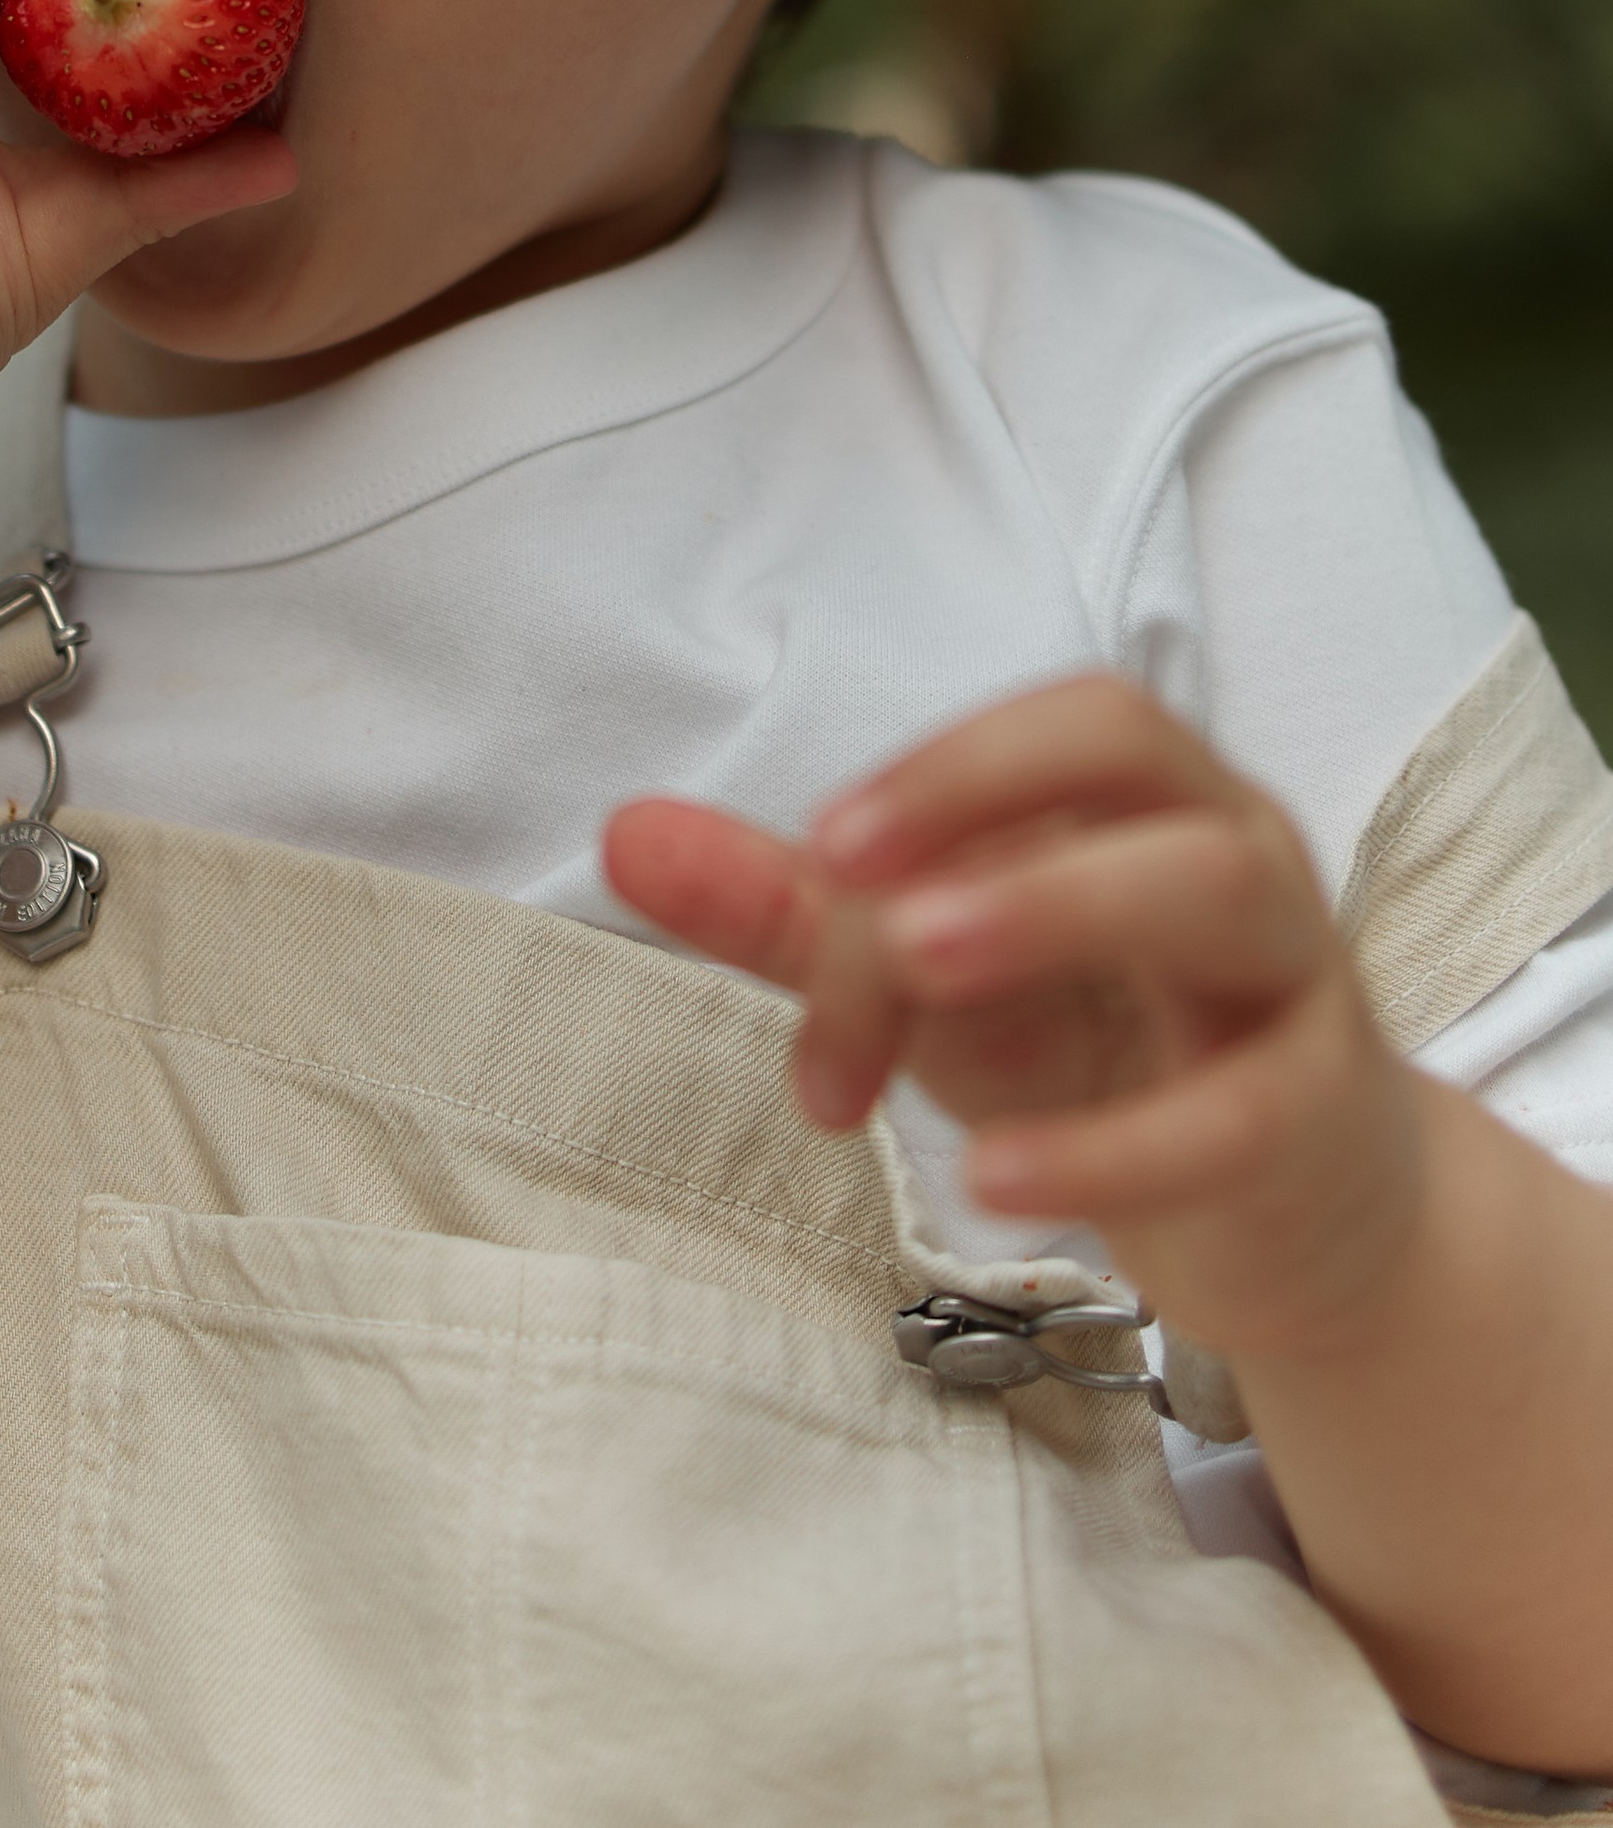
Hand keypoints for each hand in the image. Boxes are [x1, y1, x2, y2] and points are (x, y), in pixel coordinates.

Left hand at [604, 677, 1427, 1366]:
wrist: (1297, 1213)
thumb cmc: (1098, 1049)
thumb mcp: (935, 982)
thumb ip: (792, 911)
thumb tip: (624, 835)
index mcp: (1139, 793)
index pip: (1054, 731)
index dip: (942, 769)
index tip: (821, 845)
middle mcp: (1232, 846)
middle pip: (1140, 760)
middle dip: (986, 801)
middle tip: (848, 879)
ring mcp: (1294, 975)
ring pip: (1219, 890)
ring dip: (1059, 908)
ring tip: (921, 968)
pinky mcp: (1320, 1121)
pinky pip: (1237, 1114)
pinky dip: (1112, 1145)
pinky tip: (993, 1181)